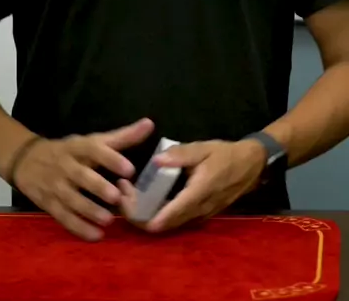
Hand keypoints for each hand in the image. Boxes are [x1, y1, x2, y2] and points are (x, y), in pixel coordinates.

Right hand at [13, 118, 153, 241]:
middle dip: (98, 187)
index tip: (129, 169)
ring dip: (89, 210)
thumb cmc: (69, 151)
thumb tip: (149, 124)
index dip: (110, 159)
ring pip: (71, 200)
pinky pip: (63, 218)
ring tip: (108, 220)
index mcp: (77, 147)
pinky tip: (96, 236)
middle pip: (81, 176)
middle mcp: (65, 165)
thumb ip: (122, 136)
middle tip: (116, 197)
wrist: (26, 160)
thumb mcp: (91, 140)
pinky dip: (79, 227)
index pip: (93, 150)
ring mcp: (55, 186)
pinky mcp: (49, 204)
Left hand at [119, 138, 265, 233]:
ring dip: (150, 214)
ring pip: (171, 224)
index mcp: (199, 193)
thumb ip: (180, 155)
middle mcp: (199, 210)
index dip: (149, 217)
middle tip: (122, 195)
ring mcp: (201, 215)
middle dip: (142, 214)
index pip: (171, 213)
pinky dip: (161, 213)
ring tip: (130, 195)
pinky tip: (148, 198)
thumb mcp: (203, 148)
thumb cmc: (225, 155)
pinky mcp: (201, 215)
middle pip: (167, 223)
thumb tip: (156, 161)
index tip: (129, 210)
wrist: (250, 166)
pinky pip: (178, 220)